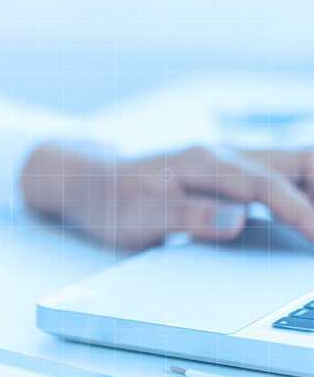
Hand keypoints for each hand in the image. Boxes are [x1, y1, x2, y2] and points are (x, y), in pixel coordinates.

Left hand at [20, 143, 313, 249]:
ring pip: (293, 166)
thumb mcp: (136, 218)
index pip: (268, 185)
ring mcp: (227, 163)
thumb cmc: (107, 202)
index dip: (302, 213)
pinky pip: (279, 178)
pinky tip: (307, 221)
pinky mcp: (228, 176)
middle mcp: (221, 155)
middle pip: (297, 161)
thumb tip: (236, 220)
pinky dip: (302, 195)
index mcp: (202, 163)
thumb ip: (186, 218)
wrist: (85, 183)